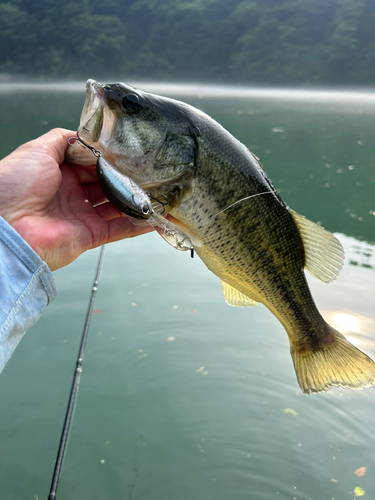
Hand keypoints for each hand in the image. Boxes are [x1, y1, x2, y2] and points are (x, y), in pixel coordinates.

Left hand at [0, 128, 151, 269]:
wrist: (7, 227)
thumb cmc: (14, 185)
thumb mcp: (37, 149)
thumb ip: (63, 139)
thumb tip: (86, 135)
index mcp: (58, 173)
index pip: (91, 163)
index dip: (109, 158)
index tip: (129, 153)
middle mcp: (71, 194)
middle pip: (105, 184)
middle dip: (125, 178)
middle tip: (147, 171)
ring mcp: (81, 216)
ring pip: (115, 206)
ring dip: (134, 200)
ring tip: (156, 191)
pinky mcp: (89, 236)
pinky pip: (118, 230)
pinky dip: (137, 226)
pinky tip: (154, 218)